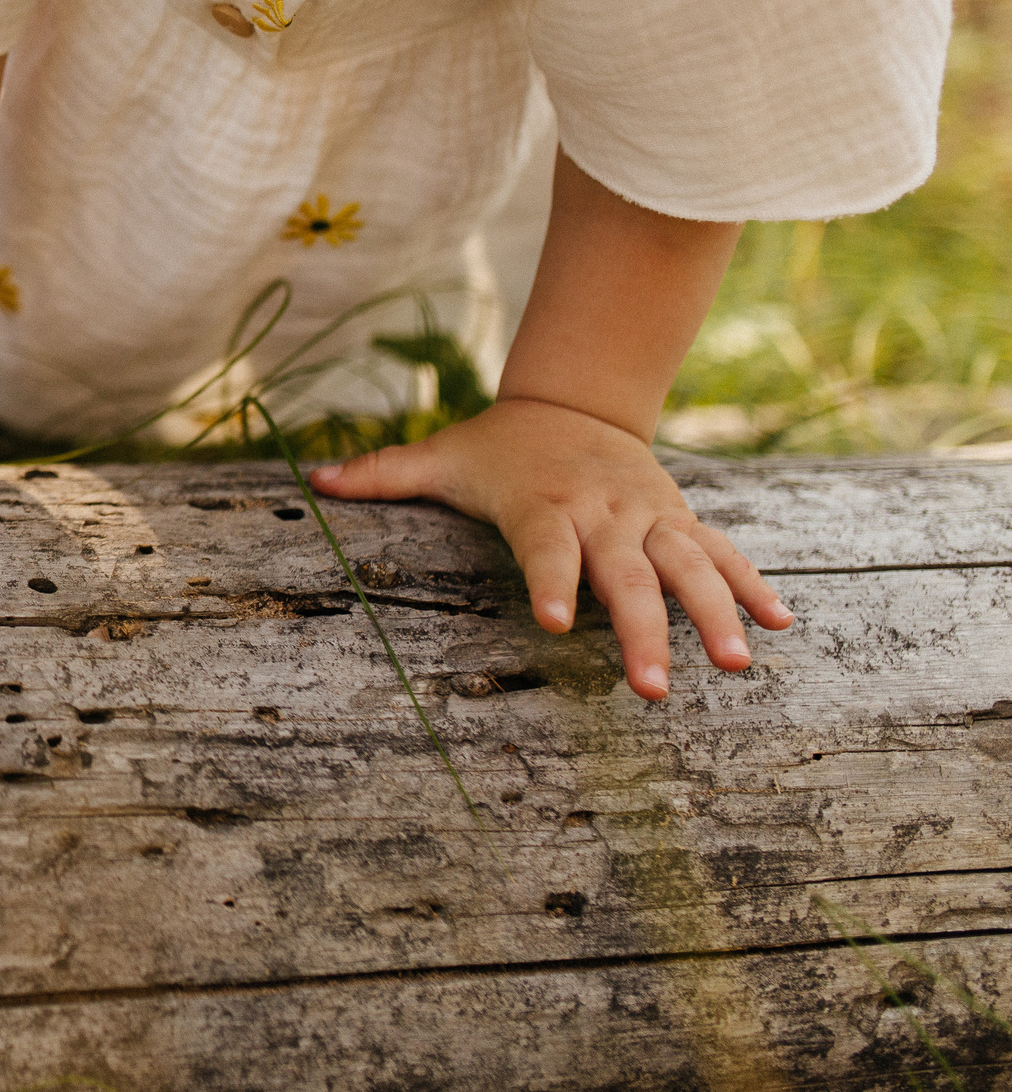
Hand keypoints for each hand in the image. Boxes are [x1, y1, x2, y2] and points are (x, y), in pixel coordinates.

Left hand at [308, 398, 793, 701]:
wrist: (574, 402)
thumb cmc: (498, 447)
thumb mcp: (441, 454)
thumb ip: (380, 473)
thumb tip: (309, 478)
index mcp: (545, 505)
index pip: (547, 549)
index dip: (551, 582)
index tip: (555, 623)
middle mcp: (604, 514)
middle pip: (627, 576)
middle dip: (644, 630)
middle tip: (654, 689)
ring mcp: (649, 518)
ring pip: (690, 567)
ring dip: (717, 613)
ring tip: (738, 664)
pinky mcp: (680, 521)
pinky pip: (724, 554)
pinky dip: (754, 586)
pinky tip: (782, 625)